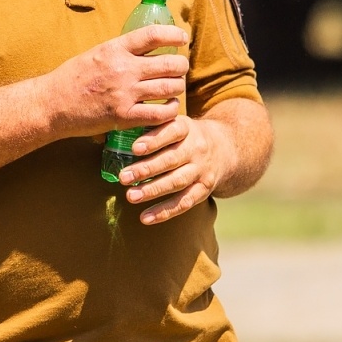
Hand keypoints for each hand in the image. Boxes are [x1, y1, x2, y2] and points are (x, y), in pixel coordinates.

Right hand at [41, 25, 188, 138]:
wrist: (52, 104)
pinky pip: (159, 114)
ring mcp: (124, 93)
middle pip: (169, 63)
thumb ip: (120, 50)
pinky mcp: (124, 116)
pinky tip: (169, 108)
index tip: (182, 38)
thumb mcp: (96, 53)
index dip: (174, 35)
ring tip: (175, 88)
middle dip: (181, 66)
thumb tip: (145, 45)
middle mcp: (123, 68)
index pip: (154, 34)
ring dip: (178, 87)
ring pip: (169, 87)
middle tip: (180, 69)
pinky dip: (170, 111)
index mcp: (115, 49)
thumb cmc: (72, 78)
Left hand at [116, 114, 236, 224]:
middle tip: (123, 177)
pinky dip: (164, 212)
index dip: (154, 140)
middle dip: (146, 169)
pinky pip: (184, 202)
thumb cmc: (186, 136)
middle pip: (172, 160)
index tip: (134, 148)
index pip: (172, 131)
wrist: (225, 149)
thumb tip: (116, 130)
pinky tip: (145, 218)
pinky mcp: (204, 189)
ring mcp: (202, 170)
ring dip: (153, 191)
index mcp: (187, 128)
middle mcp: (197, 149)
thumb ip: (153, 126)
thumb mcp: (176, 123)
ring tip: (131, 196)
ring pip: (177, 182)